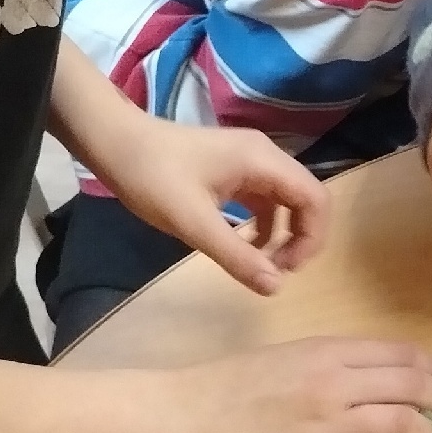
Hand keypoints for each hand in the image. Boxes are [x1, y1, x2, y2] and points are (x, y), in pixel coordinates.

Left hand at [90, 117, 326, 296]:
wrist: (117, 144)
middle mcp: (265, 156)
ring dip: (284, 233)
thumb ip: (236, 256)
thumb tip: (276, 288)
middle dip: (301, 238)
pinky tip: (244, 246)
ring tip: (263, 265)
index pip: (315, 198)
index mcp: (263, 161)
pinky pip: (265, 199)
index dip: (312, 238)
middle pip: (306, 198)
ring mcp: (250, 161)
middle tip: (277, 272)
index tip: (288, 270)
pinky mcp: (235, 170)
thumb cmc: (153, 178)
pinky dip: (264, 225)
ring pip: (287, 200)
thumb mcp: (193, 223)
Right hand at [171, 335, 431, 432]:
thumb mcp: (291, 354)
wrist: (191, 417)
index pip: (404, 355)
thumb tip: (378, 377)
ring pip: (402, 426)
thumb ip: (335, 362)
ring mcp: (326, 426)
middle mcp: (336, 384)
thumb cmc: (235, 383)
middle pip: (413, 387)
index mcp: (330, 352)